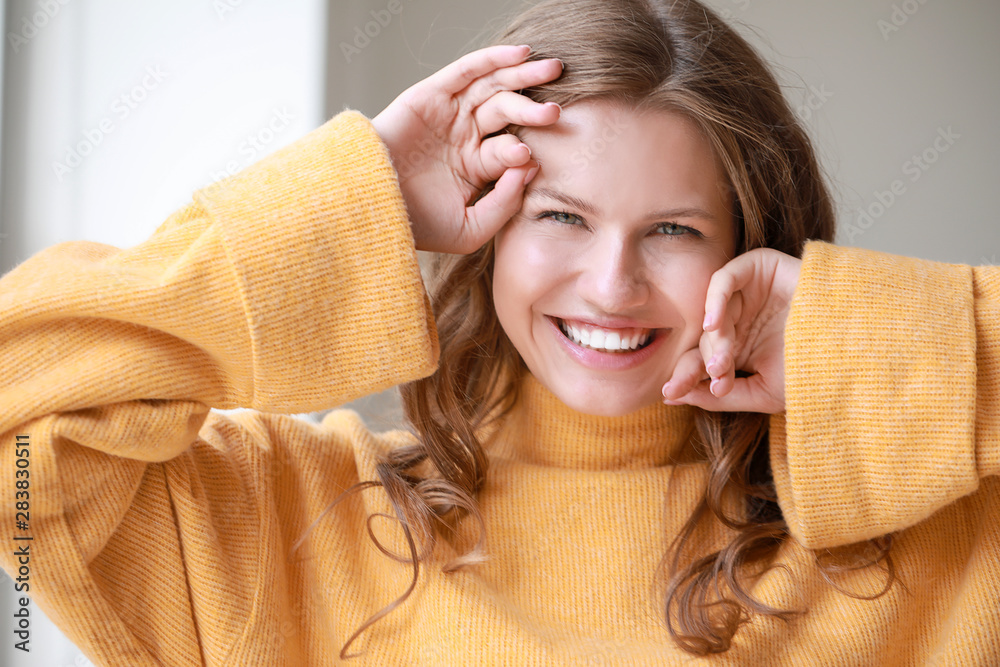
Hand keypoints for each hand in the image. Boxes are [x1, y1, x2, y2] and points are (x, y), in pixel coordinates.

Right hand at [371, 45, 562, 253]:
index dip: (521, 153)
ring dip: (524, 77)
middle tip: (556, 112)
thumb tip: (530, 167)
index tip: (529, 158)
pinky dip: (493, 60)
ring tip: (553, 70)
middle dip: (533, 110)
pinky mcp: (431, 95)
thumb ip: (504, 205)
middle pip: (508, 114)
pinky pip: (467, 71)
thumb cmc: (415, 225)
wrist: (369, 207)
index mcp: (474, 166)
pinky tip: (521, 55)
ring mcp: (449, 114)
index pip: (509, 151)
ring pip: (494, 88)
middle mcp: (465, 136)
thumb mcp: (469, 229)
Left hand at [661, 248, 800, 413]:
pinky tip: (714, 325)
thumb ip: (718, 396)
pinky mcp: (759, 268)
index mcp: (740, 348)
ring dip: (714, 341)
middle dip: (702, 361)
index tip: (671, 395)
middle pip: (703, 338)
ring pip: (713, 314)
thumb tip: (673, 396)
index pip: (701, 360)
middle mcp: (741, 319)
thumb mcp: (762, 393)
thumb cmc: (815, 370)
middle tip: (717, 377)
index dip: (684, 377)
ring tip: (723, 362)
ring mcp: (749, 294)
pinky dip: (714, 300)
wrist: (855, 346)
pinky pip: (725, 278)